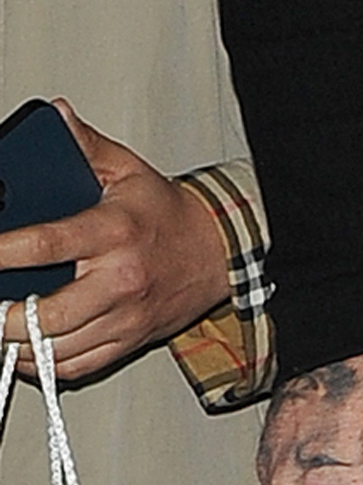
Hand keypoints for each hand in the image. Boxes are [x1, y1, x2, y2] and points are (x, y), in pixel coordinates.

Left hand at [1, 109, 229, 382]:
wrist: (219, 252)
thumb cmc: (168, 214)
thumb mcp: (130, 171)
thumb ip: (86, 147)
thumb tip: (57, 118)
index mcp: (114, 232)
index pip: (45, 245)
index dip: (0, 253)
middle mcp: (119, 279)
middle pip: (47, 315)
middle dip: (2, 317)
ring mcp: (124, 315)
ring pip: (57, 348)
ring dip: (17, 344)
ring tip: (0, 325)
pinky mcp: (128, 339)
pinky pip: (76, 366)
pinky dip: (43, 363)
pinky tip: (25, 348)